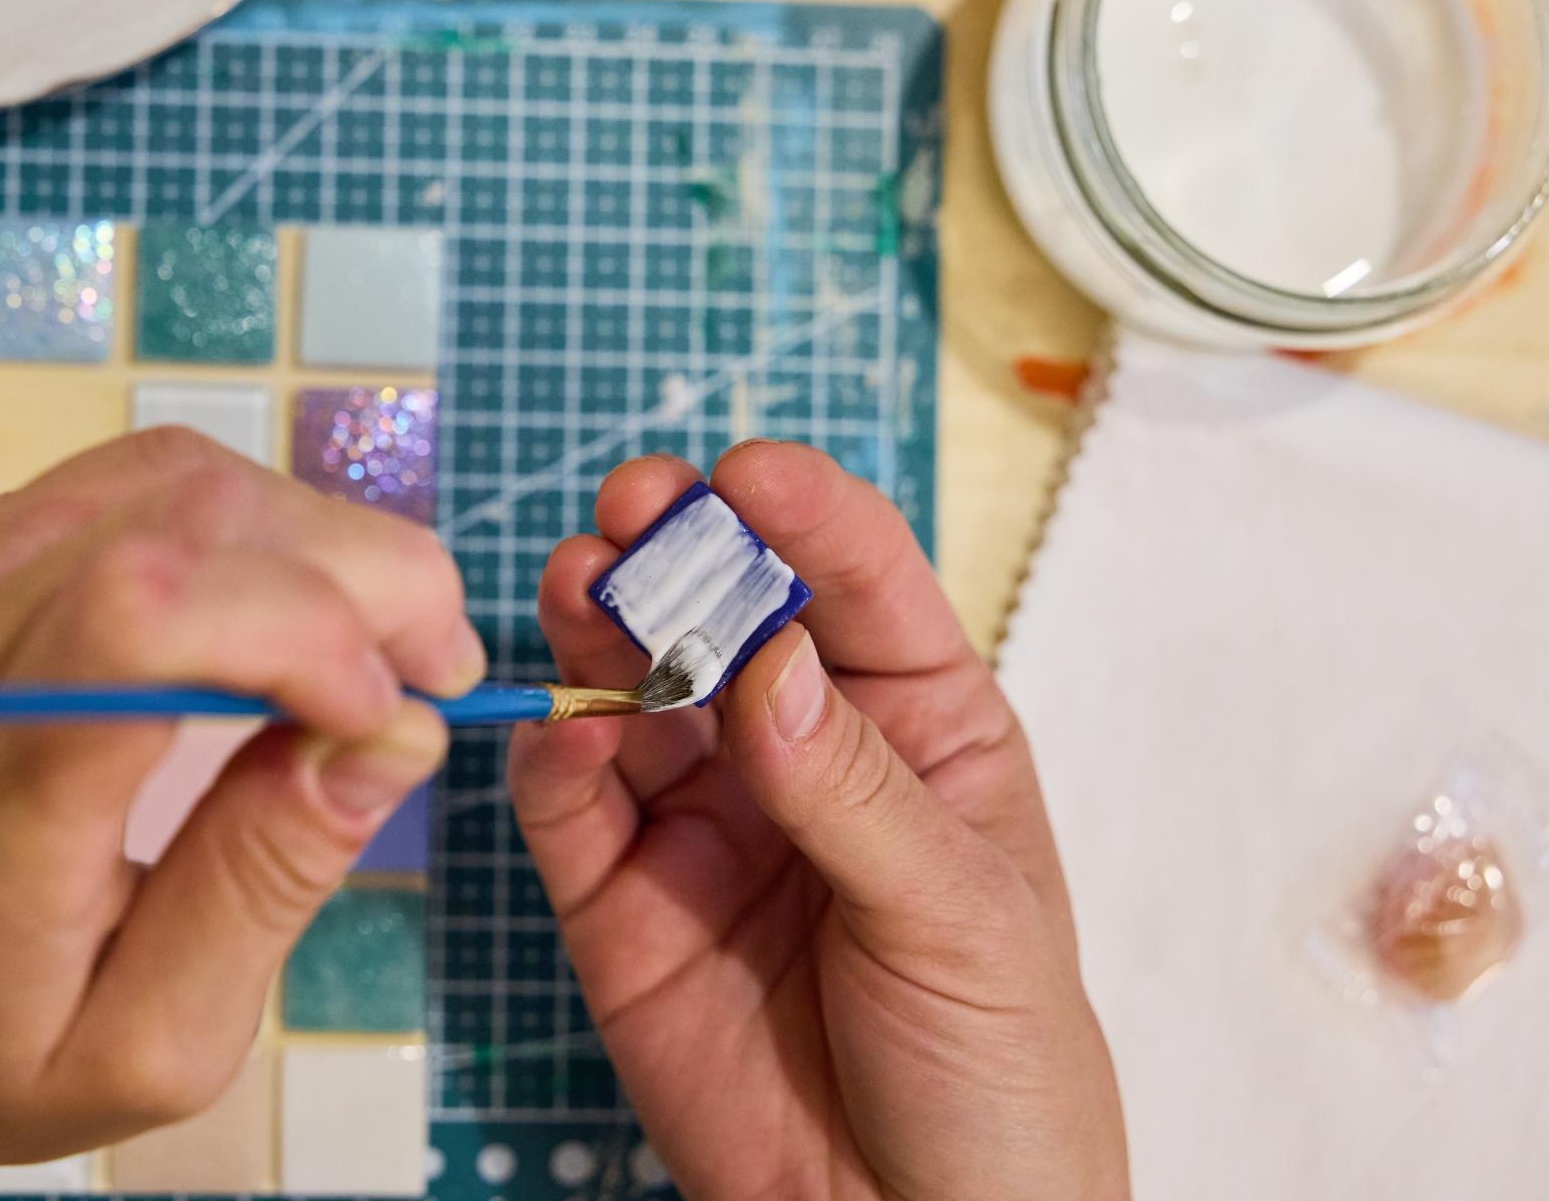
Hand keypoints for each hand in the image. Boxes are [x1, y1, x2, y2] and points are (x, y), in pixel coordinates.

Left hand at [0, 429, 485, 1191]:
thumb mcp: (149, 1046)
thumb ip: (267, 881)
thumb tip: (392, 732)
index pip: (143, 616)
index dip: (306, 623)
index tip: (398, 704)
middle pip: (175, 517)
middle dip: (350, 565)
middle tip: (434, 658)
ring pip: (157, 477)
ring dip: (299, 537)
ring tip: (364, 639)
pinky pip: (105, 490)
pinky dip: (221, 535)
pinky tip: (259, 620)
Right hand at [509, 443, 1125, 1200]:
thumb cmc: (997, 1073)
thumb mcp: (960, 917)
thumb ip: (854, 788)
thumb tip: (769, 658)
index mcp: (916, 727)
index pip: (856, 585)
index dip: (800, 517)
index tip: (745, 473)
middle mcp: (798, 750)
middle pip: (720, 615)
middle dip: (673, 552)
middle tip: (632, 517)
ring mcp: (705, 820)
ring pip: (628, 688)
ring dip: (597, 630)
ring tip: (580, 596)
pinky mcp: (622, 900)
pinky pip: (569, 804)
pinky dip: (551, 756)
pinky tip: (564, 735)